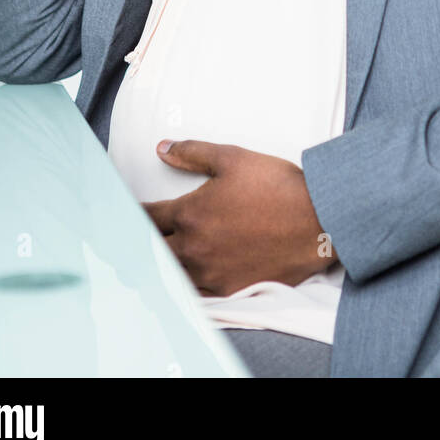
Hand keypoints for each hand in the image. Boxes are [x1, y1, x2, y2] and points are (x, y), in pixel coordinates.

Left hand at [142, 140, 336, 296]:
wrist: (317, 221)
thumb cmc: (276, 186)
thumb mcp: (232, 158)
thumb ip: (192, 153)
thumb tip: (163, 149)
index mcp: (190, 213)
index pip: (147, 216)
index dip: (131, 212)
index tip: (122, 211)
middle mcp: (194, 247)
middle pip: (152, 249)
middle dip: (140, 239)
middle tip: (129, 236)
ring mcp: (211, 272)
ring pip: (171, 272)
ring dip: (161, 262)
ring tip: (152, 255)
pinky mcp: (229, 288)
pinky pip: (195, 290)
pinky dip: (184, 281)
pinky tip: (183, 275)